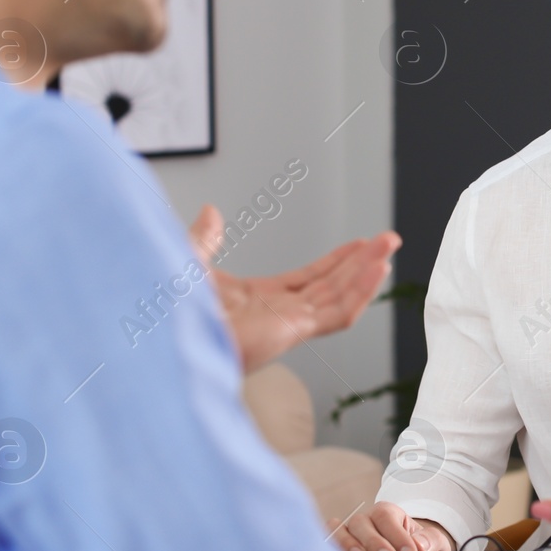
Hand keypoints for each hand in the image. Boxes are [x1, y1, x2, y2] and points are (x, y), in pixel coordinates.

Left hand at [188, 205, 400, 371]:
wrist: (162, 339)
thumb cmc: (167, 316)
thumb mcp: (187, 262)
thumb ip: (204, 239)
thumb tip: (211, 212)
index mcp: (258, 300)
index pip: (310, 279)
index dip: (336, 261)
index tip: (359, 244)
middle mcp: (278, 315)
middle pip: (332, 286)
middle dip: (362, 262)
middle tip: (388, 239)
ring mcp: (288, 325)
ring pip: (341, 297)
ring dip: (367, 272)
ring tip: (388, 247)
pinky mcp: (292, 332)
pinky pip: (337, 314)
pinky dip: (361, 292)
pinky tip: (376, 269)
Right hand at [331, 501, 453, 550]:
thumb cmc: (416, 546)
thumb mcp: (432, 541)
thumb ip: (430, 541)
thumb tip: (421, 545)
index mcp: (387, 512)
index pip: (387, 518)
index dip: (398, 536)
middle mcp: (364, 519)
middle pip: (362, 524)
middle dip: (375, 543)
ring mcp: (347, 533)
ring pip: (340, 531)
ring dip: (348, 546)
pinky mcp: (335, 547)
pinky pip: (327, 542)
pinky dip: (329, 549)